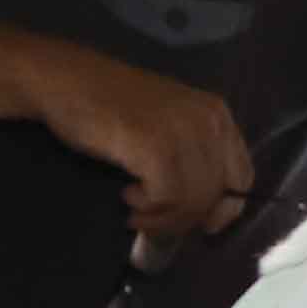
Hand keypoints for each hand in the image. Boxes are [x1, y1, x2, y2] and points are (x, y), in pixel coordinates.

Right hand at [33, 46, 253, 243]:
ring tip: (135, 210)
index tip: (200, 226)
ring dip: (162, 218)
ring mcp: (183, 132)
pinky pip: (167, 198)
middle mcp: (208, 121)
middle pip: (216, 194)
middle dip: (185, 219)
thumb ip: (191, 153)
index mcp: (216, 114)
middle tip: (153, 222)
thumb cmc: (107, 105)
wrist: (64, 81)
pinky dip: (147, 208)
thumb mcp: (165, 123)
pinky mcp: (156, 147)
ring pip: (192, 200)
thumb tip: (204, 211)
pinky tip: (126, 195)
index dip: (224, 208)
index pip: (242, 176)